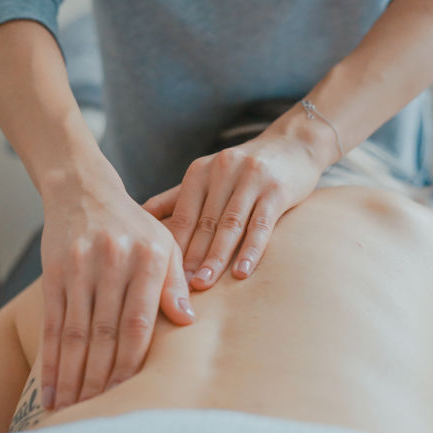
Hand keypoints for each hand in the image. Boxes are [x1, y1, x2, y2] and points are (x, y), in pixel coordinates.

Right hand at [40, 155, 194, 410]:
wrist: (84, 191)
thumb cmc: (134, 226)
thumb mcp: (165, 244)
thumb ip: (175, 282)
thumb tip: (188, 322)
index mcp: (149, 257)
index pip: (139, 323)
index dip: (132, 363)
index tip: (129, 395)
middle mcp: (114, 262)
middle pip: (105, 333)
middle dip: (100, 379)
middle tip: (98, 415)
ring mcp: (80, 267)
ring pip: (76, 333)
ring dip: (73, 377)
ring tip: (71, 411)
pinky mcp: (54, 272)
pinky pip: (52, 324)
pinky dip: (51, 360)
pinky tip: (50, 388)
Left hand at [142, 126, 323, 288]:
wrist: (294, 144)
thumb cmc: (244, 169)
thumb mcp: (208, 176)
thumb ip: (176, 198)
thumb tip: (139, 219)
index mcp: (199, 172)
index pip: (181, 216)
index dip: (172, 247)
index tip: (161, 277)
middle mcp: (222, 171)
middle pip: (203, 223)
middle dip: (190, 258)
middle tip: (178, 288)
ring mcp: (250, 179)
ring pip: (229, 225)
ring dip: (215, 258)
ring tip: (203, 284)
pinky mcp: (277, 189)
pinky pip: (261, 224)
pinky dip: (251, 250)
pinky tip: (241, 272)